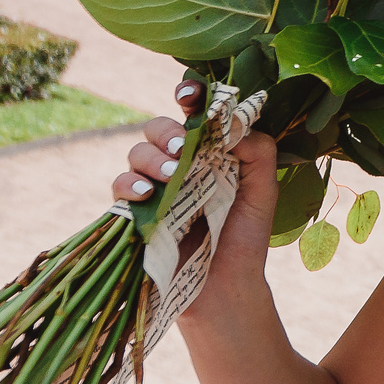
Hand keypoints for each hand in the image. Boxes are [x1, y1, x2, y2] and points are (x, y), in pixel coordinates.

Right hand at [110, 78, 281, 280]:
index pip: (195, 114)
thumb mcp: (263, 192)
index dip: (190, 95)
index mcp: (209, 153)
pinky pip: (120, 187)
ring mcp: (155, 188)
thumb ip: (258, 152)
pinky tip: (146, 193)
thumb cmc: (246, 238)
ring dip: (151, 157)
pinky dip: (129, 184)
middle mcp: (179, 164)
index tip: (189, 94)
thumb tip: (232, 124)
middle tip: (184, 150)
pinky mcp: (136, 213)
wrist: (227, 289)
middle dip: (167, 132)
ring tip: (170, 174)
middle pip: (159, 128)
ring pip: (137, 152)